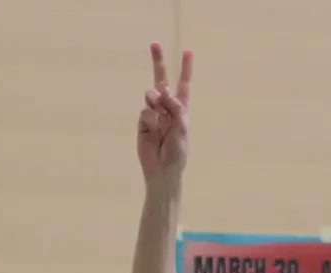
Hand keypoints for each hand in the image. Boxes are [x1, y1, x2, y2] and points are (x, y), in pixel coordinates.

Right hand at [137, 42, 192, 183]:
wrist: (162, 169)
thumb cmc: (177, 152)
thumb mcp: (182, 128)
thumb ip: (176, 107)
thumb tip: (162, 91)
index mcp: (181, 110)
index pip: (184, 86)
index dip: (186, 70)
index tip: (188, 52)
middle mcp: (167, 108)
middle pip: (162, 81)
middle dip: (158, 63)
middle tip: (155, 44)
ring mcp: (154, 114)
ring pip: (152, 95)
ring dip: (156, 101)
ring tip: (160, 116)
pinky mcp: (143, 121)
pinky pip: (145, 112)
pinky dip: (150, 120)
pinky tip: (153, 132)